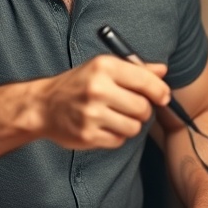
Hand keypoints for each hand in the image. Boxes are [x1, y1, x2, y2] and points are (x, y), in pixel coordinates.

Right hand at [40, 55, 169, 149]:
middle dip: (143, 110)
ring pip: (134, 127)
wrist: (43, 106)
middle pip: (143, 108)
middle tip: (133, 107)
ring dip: (130, 124)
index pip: (145, 81)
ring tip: (116, 116)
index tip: (163, 97)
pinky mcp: (87, 135)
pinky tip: (104, 126)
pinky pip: (119, 141)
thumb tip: (163, 71)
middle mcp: (98, 89)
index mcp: (104, 67)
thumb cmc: (78, 84)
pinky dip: (116, 136)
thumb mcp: (103, 68)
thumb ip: (135, 69)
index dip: (160, 91)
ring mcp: (91, 114)